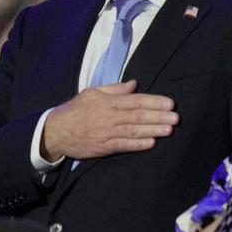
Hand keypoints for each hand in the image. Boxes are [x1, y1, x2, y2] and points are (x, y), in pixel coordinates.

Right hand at [40, 80, 177, 161]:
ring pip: (133, 130)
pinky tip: (152, 143)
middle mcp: (109, 116)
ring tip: (169, 129)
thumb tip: (134, 84)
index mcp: (108, 101)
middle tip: (176, 117)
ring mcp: (107, 133)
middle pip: (138, 116)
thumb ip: (114, 89)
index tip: (170, 103)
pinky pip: (123, 145)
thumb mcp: (92, 92)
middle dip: (158, 116)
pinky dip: (138, 144)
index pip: (135, 100)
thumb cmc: (76, 110)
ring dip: (152, 130)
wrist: (56, 132)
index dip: (154, 101)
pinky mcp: (104, 147)